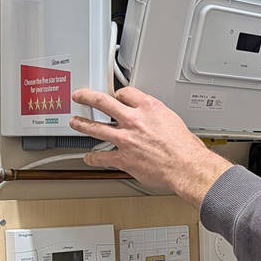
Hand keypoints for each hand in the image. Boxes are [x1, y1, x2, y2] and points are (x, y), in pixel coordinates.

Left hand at [69, 87, 231, 207]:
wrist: (186, 166)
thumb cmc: (185, 147)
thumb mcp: (174, 121)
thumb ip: (159, 119)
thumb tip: (156, 123)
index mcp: (149, 108)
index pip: (126, 93)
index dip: (119, 94)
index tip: (116, 96)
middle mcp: (134, 120)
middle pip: (103, 103)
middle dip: (87, 97)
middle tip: (80, 96)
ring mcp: (125, 139)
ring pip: (96, 128)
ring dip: (82, 124)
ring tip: (75, 122)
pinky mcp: (123, 158)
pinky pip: (102, 157)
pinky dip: (93, 158)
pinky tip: (89, 157)